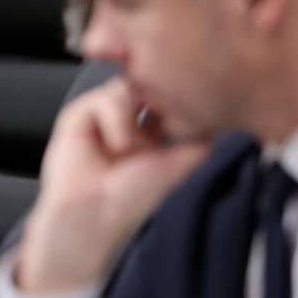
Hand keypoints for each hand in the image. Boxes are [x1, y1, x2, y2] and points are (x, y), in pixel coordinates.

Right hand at [16, 78, 210, 292]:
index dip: (174, 99)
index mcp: (149, 132)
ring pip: (127, 88)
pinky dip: (115, 121)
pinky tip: (112, 147)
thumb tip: (217, 115)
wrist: (96, 211)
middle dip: (153, 102)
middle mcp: (125, 120)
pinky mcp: (79, 114)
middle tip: (157, 128)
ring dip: (132, 121)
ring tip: (126, 152)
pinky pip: (106, 98)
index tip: (183, 113)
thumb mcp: (179, 162)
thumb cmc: (134, 196)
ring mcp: (102, 116)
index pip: (165, 98)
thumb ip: (200, 136)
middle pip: (145, 85)